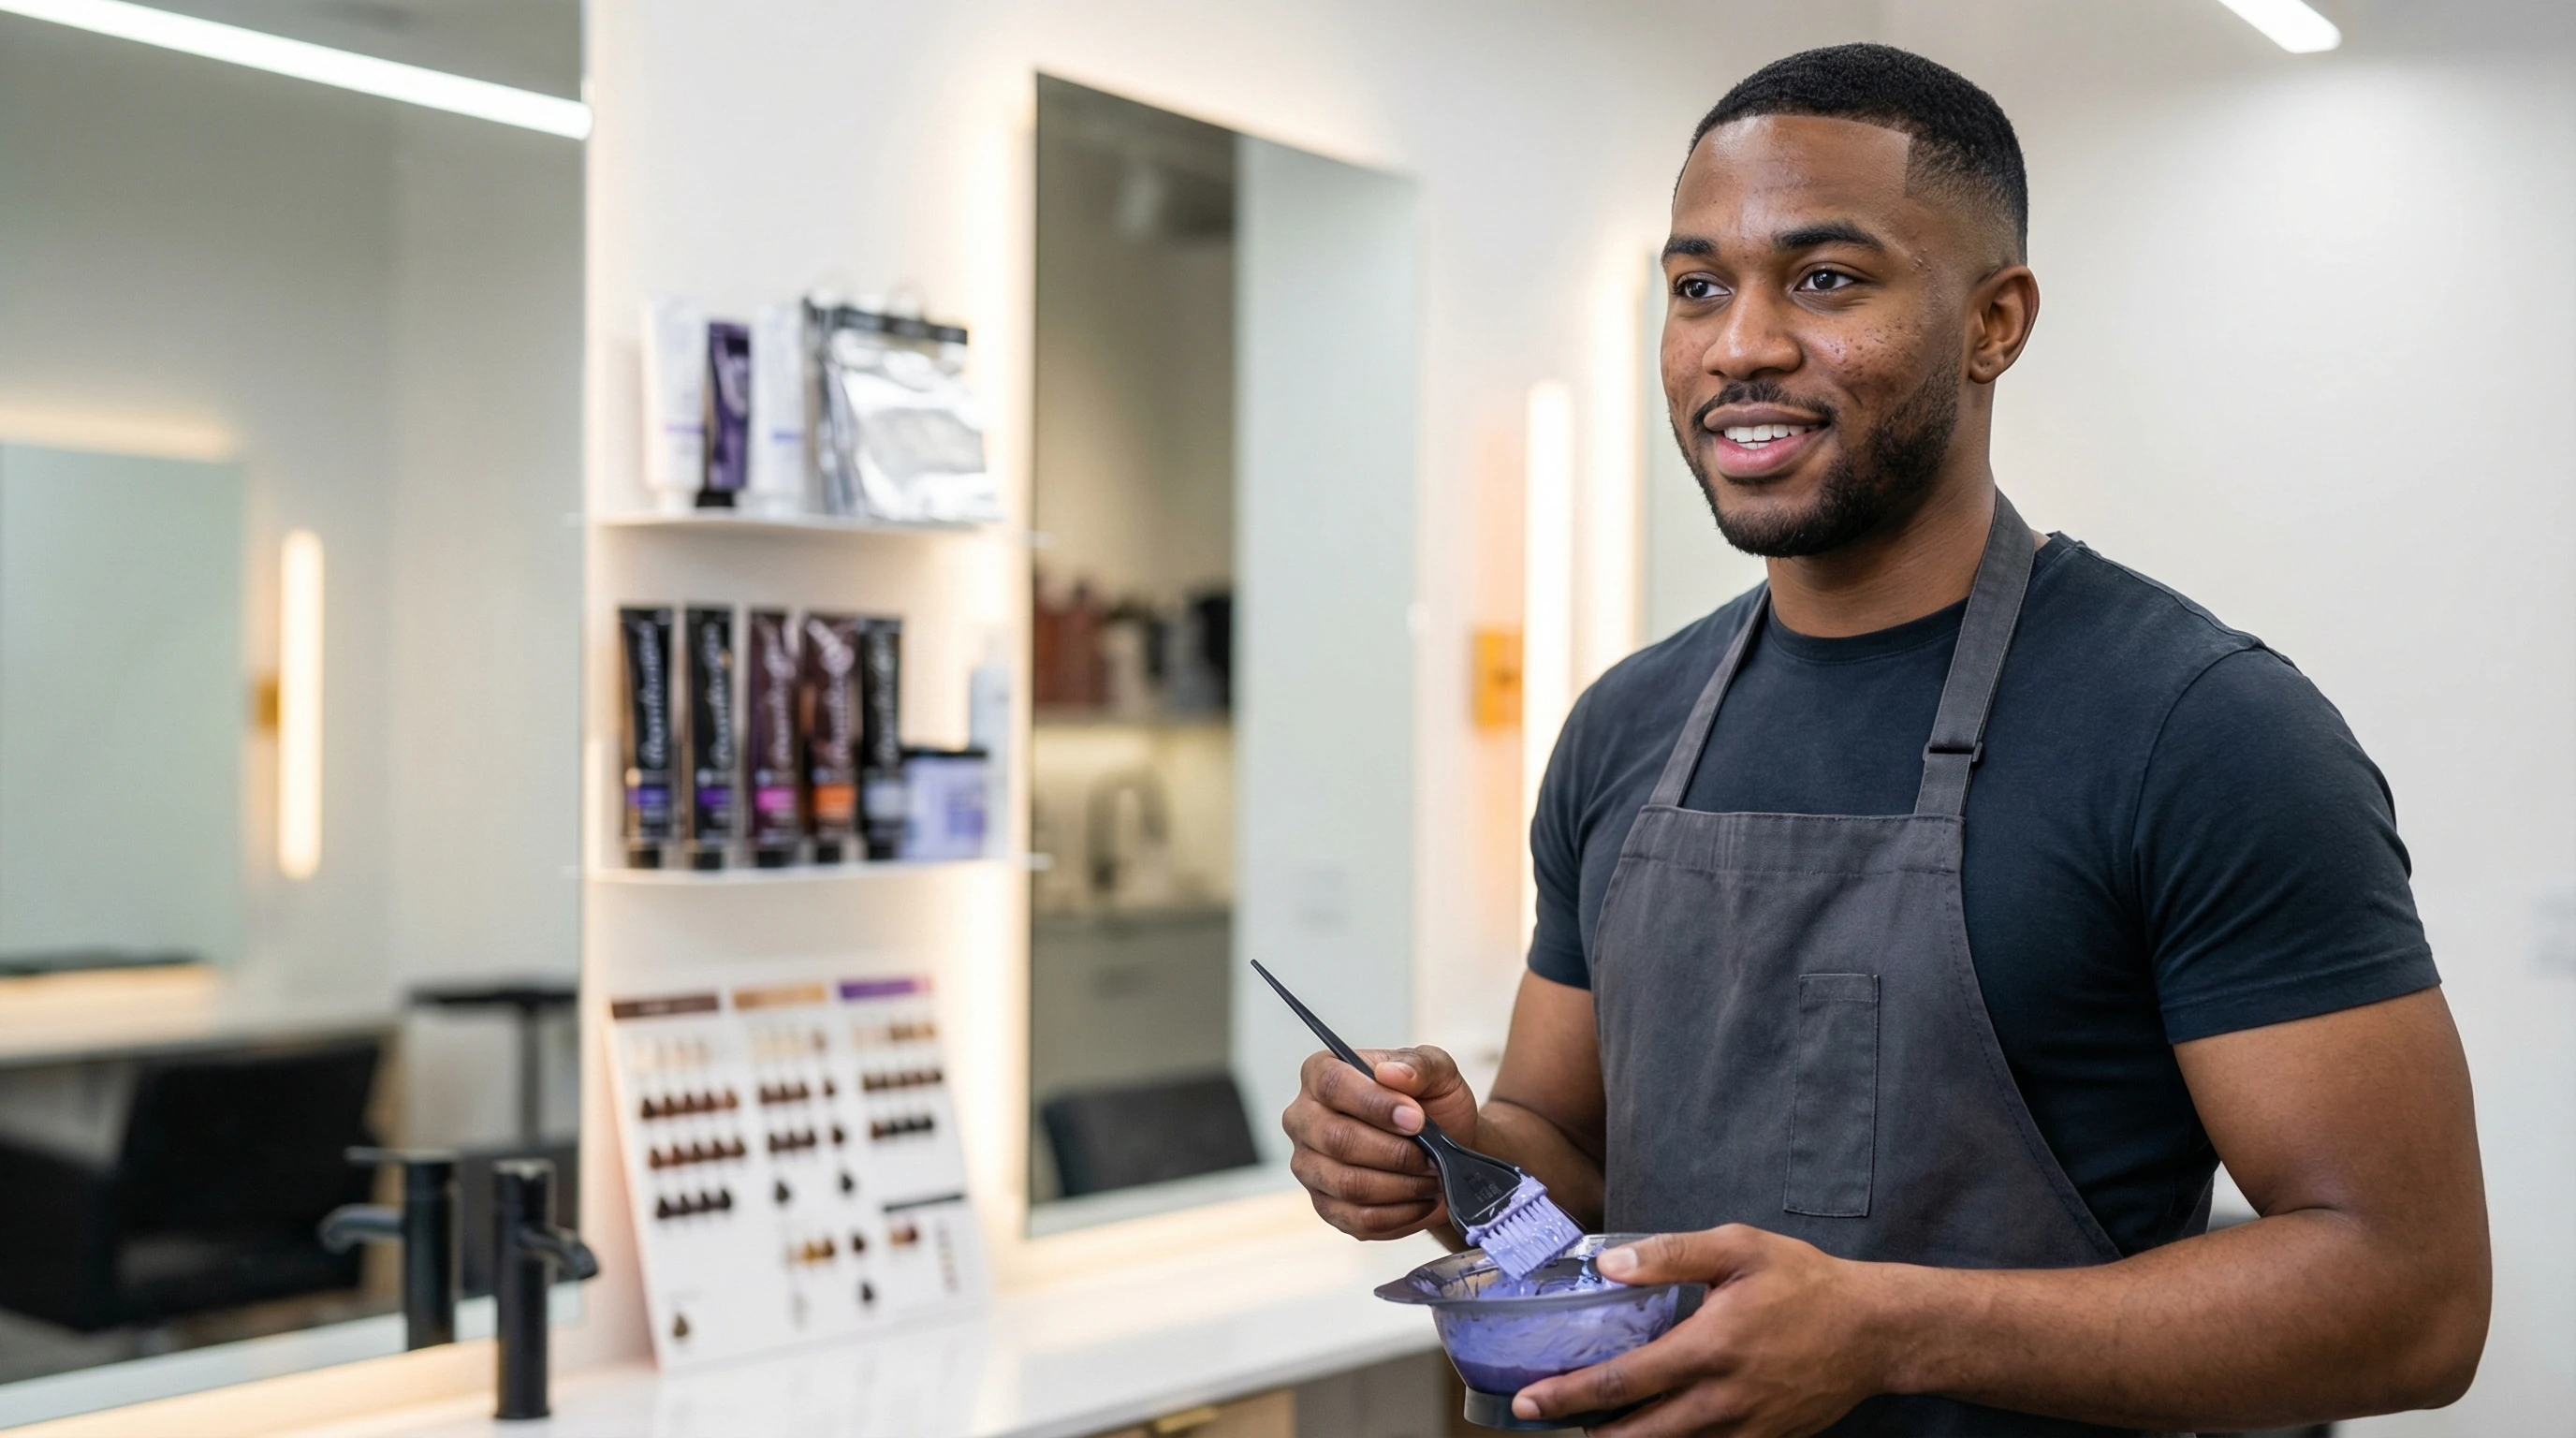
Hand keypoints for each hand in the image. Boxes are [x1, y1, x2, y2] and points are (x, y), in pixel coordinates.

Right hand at [1281, 1044, 1480, 1240]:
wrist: (1443, 1150)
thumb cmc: (1432, 1105)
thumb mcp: (1438, 1073)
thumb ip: (1420, 1065)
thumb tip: (1392, 1073)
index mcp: (1320, 1074)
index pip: (1332, 1084)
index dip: (1374, 1104)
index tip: (1416, 1119)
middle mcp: (1303, 1119)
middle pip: (1336, 1139)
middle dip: (1394, 1152)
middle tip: (1431, 1156)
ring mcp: (1309, 1166)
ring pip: (1348, 1184)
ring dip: (1401, 1185)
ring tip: (1431, 1178)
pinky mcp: (1326, 1206)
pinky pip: (1358, 1218)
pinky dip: (1400, 1213)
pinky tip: (1421, 1199)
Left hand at [1512, 1226, 1888, 1436]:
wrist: (1876, 1331)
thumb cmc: (1805, 1282)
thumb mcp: (1739, 1248)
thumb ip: (1670, 1255)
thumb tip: (1606, 1263)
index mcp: (1709, 1348)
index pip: (1624, 1381)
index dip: (1569, 1395)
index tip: (1529, 1402)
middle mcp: (1722, 1400)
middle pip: (1638, 1435)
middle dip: (1585, 1431)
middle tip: (1542, 1420)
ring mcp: (1745, 1430)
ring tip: (1591, 1427)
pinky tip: (1651, 1432)